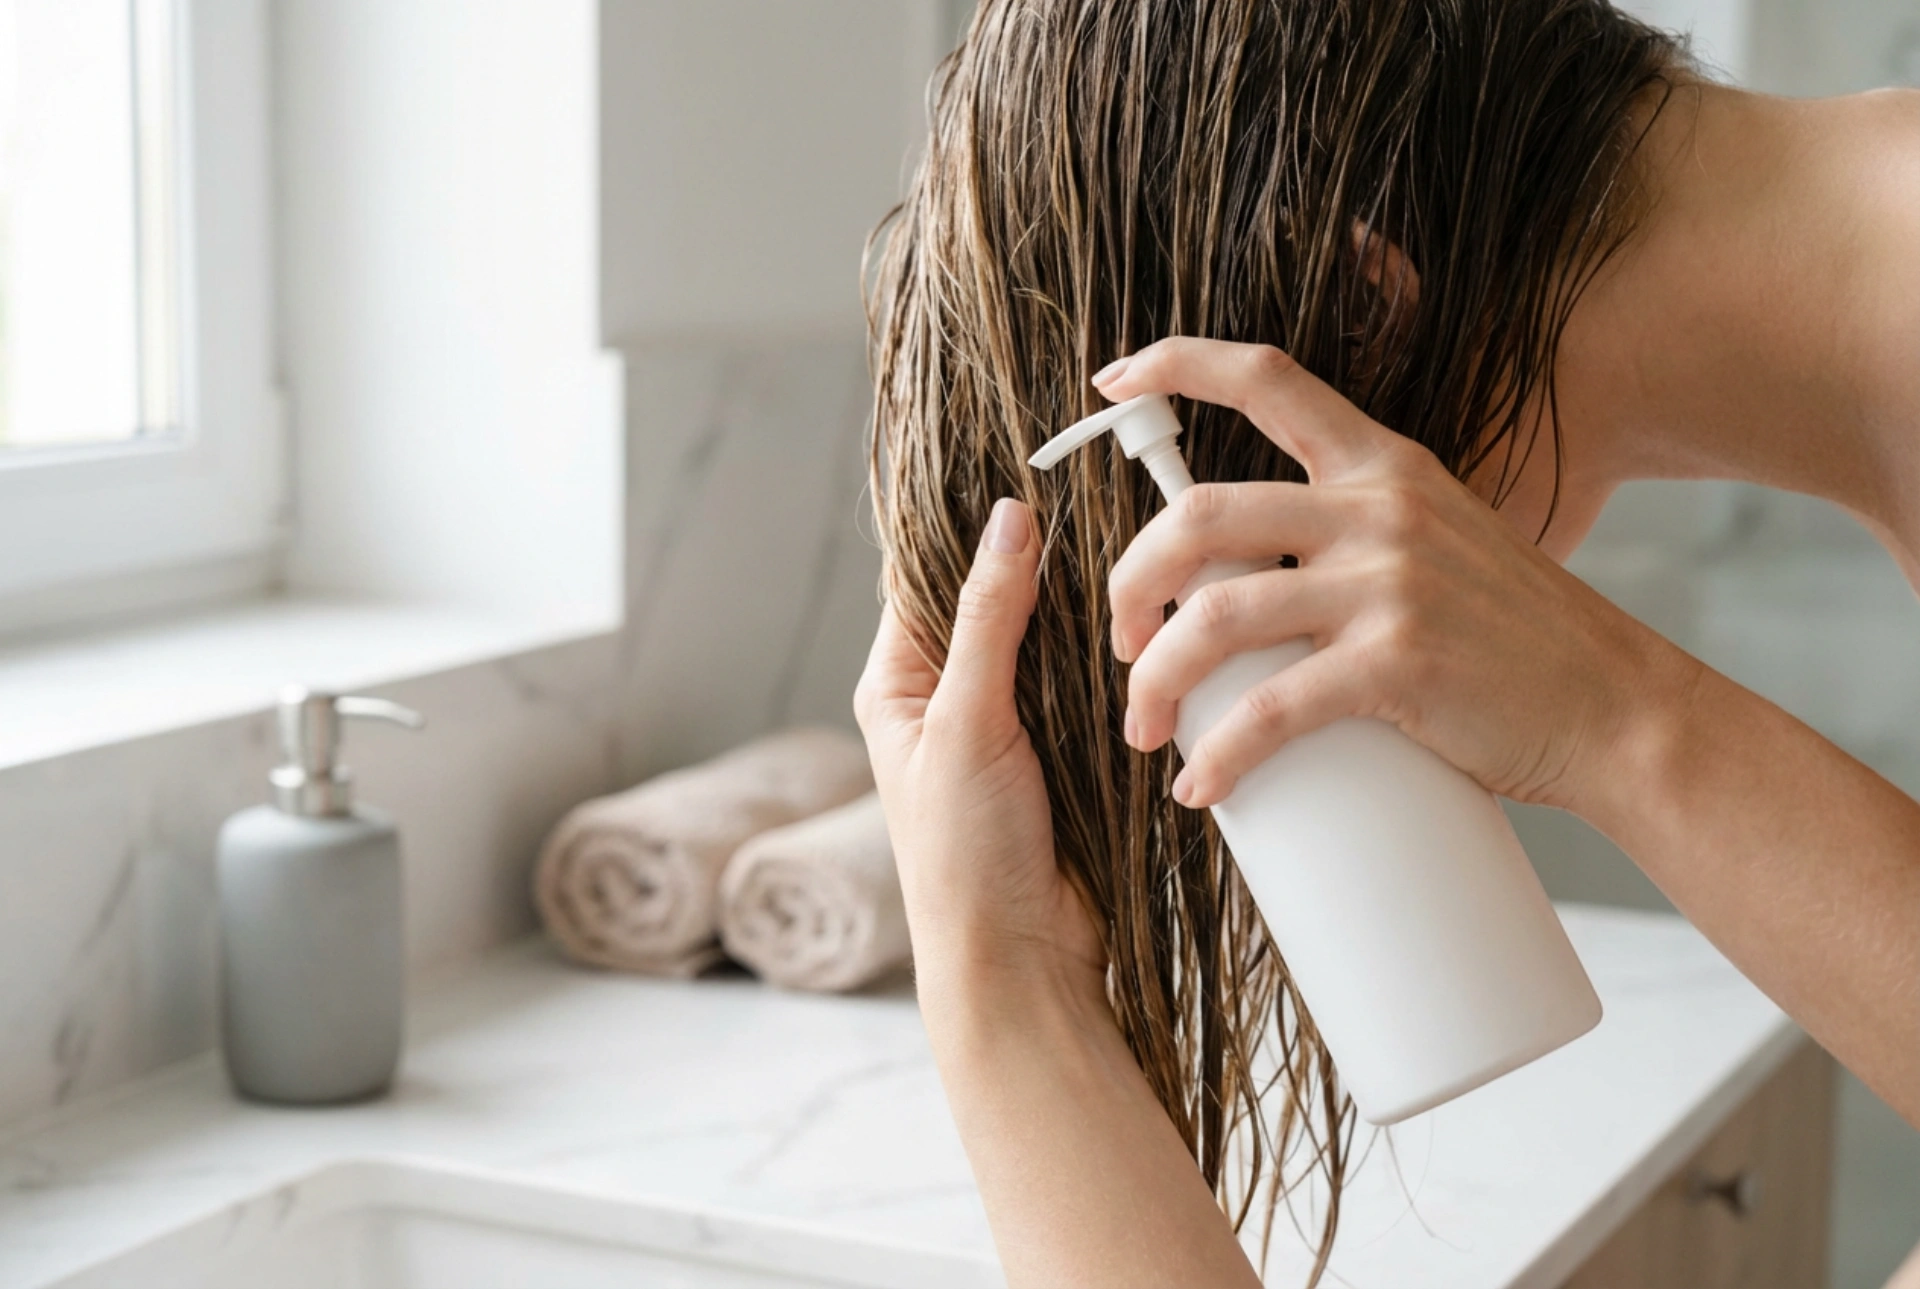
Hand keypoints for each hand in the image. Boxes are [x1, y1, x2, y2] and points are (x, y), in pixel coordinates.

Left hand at [855, 499, 1106, 998]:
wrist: (1022, 961)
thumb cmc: (965, 857)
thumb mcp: (967, 725)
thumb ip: (990, 622)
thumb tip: (1008, 520)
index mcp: (899, 684)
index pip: (928, 576)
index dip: (972, 529)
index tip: (1027, 473)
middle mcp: (949, 697)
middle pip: (997, 601)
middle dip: (1042, 567)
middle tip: (1098, 511)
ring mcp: (1009, 723)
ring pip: (1050, 640)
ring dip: (1085, 616)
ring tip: (1131, 563)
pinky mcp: (1064, 751)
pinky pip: (1088, 685)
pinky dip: (1112, 662)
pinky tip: (1145, 630)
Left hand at [1097, 337, 1692, 814]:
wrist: (1616, 709)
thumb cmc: (1516, 643)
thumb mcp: (1437, 546)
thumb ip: (1351, 540)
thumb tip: (1242, 580)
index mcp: (1384, 465)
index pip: (1267, 379)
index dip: (1178, 364)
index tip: (1113, 378)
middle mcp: (1380, 508)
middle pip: (1199, 515)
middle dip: (1131, 580)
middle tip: (1124, 642)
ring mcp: (1390, 584)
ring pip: (1218, 616)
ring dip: (1157, 678)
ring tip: (1144, 727)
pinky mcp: (1400, 663)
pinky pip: (1271, 709)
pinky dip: (1222, 755)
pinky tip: (1203, 787)